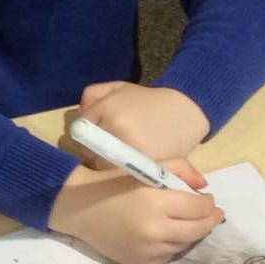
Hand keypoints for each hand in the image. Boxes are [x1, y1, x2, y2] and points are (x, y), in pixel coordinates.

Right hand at [49, 159, 223, 263]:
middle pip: (197, 230)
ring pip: (185, 245)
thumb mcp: (147, 166)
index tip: (208, 199)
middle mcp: (154, 231)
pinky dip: (173, 245)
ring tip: (189, 222)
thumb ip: (180, 170)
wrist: (79, 208)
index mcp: (156, 203)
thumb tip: (204, 187)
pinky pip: (168, 256)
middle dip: (209, 221)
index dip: (208, 204)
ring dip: (191, 233)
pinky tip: (168, 234)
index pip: (198, 208)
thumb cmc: (113, 183)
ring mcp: (148, 251)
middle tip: (213, 215)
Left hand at [76, 82, 208, 163]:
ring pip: (101, 166)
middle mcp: (116, 129)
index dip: (86, 132)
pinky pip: (120, 175)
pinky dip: (121, 173)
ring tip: (119, 156)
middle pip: (88, 149)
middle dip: (93, 149)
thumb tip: (78, 117)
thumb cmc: (149, 100)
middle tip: (108, 147)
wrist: (186, 112)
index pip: (81, 128)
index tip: (95, 134)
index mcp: (109, 108)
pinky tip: (130, 163)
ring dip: (105, 163)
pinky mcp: (143, 167)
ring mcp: (130, 150)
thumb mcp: (119, 88)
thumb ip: (92, 95)